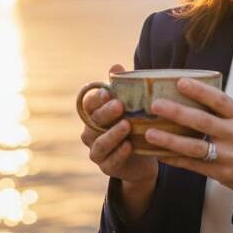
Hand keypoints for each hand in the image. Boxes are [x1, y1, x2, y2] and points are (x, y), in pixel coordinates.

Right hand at [80, 64, 157, 185]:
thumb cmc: (135, 125)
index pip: (89, 103)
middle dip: (106, 113)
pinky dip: (119, 153)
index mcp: (95, 114)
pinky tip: (129, 145)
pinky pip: (110, 161)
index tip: (107, 91)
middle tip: (120, 105)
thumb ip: (123, 87)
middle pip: (94, 121)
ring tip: (127, 126)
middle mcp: (91, 131)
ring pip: (99, 143)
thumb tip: (116, 65)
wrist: (143, 158)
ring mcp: (97, 150)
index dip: (96, 98)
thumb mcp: (132, 106)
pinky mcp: (106, 166)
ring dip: (112, 134)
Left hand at [146, 77, 232, 201]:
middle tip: (156, 105)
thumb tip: (191, 92)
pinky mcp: (220, 173)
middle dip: (177, 113)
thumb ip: (223, 110)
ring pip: (194, 147)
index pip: (219, 100)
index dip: (199, 90)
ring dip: (170, 140)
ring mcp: (228, 155)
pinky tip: (159, 154)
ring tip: (150, 133)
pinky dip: (175, 159)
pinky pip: (193, 165)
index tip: (180, 82)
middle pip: (203, 122)